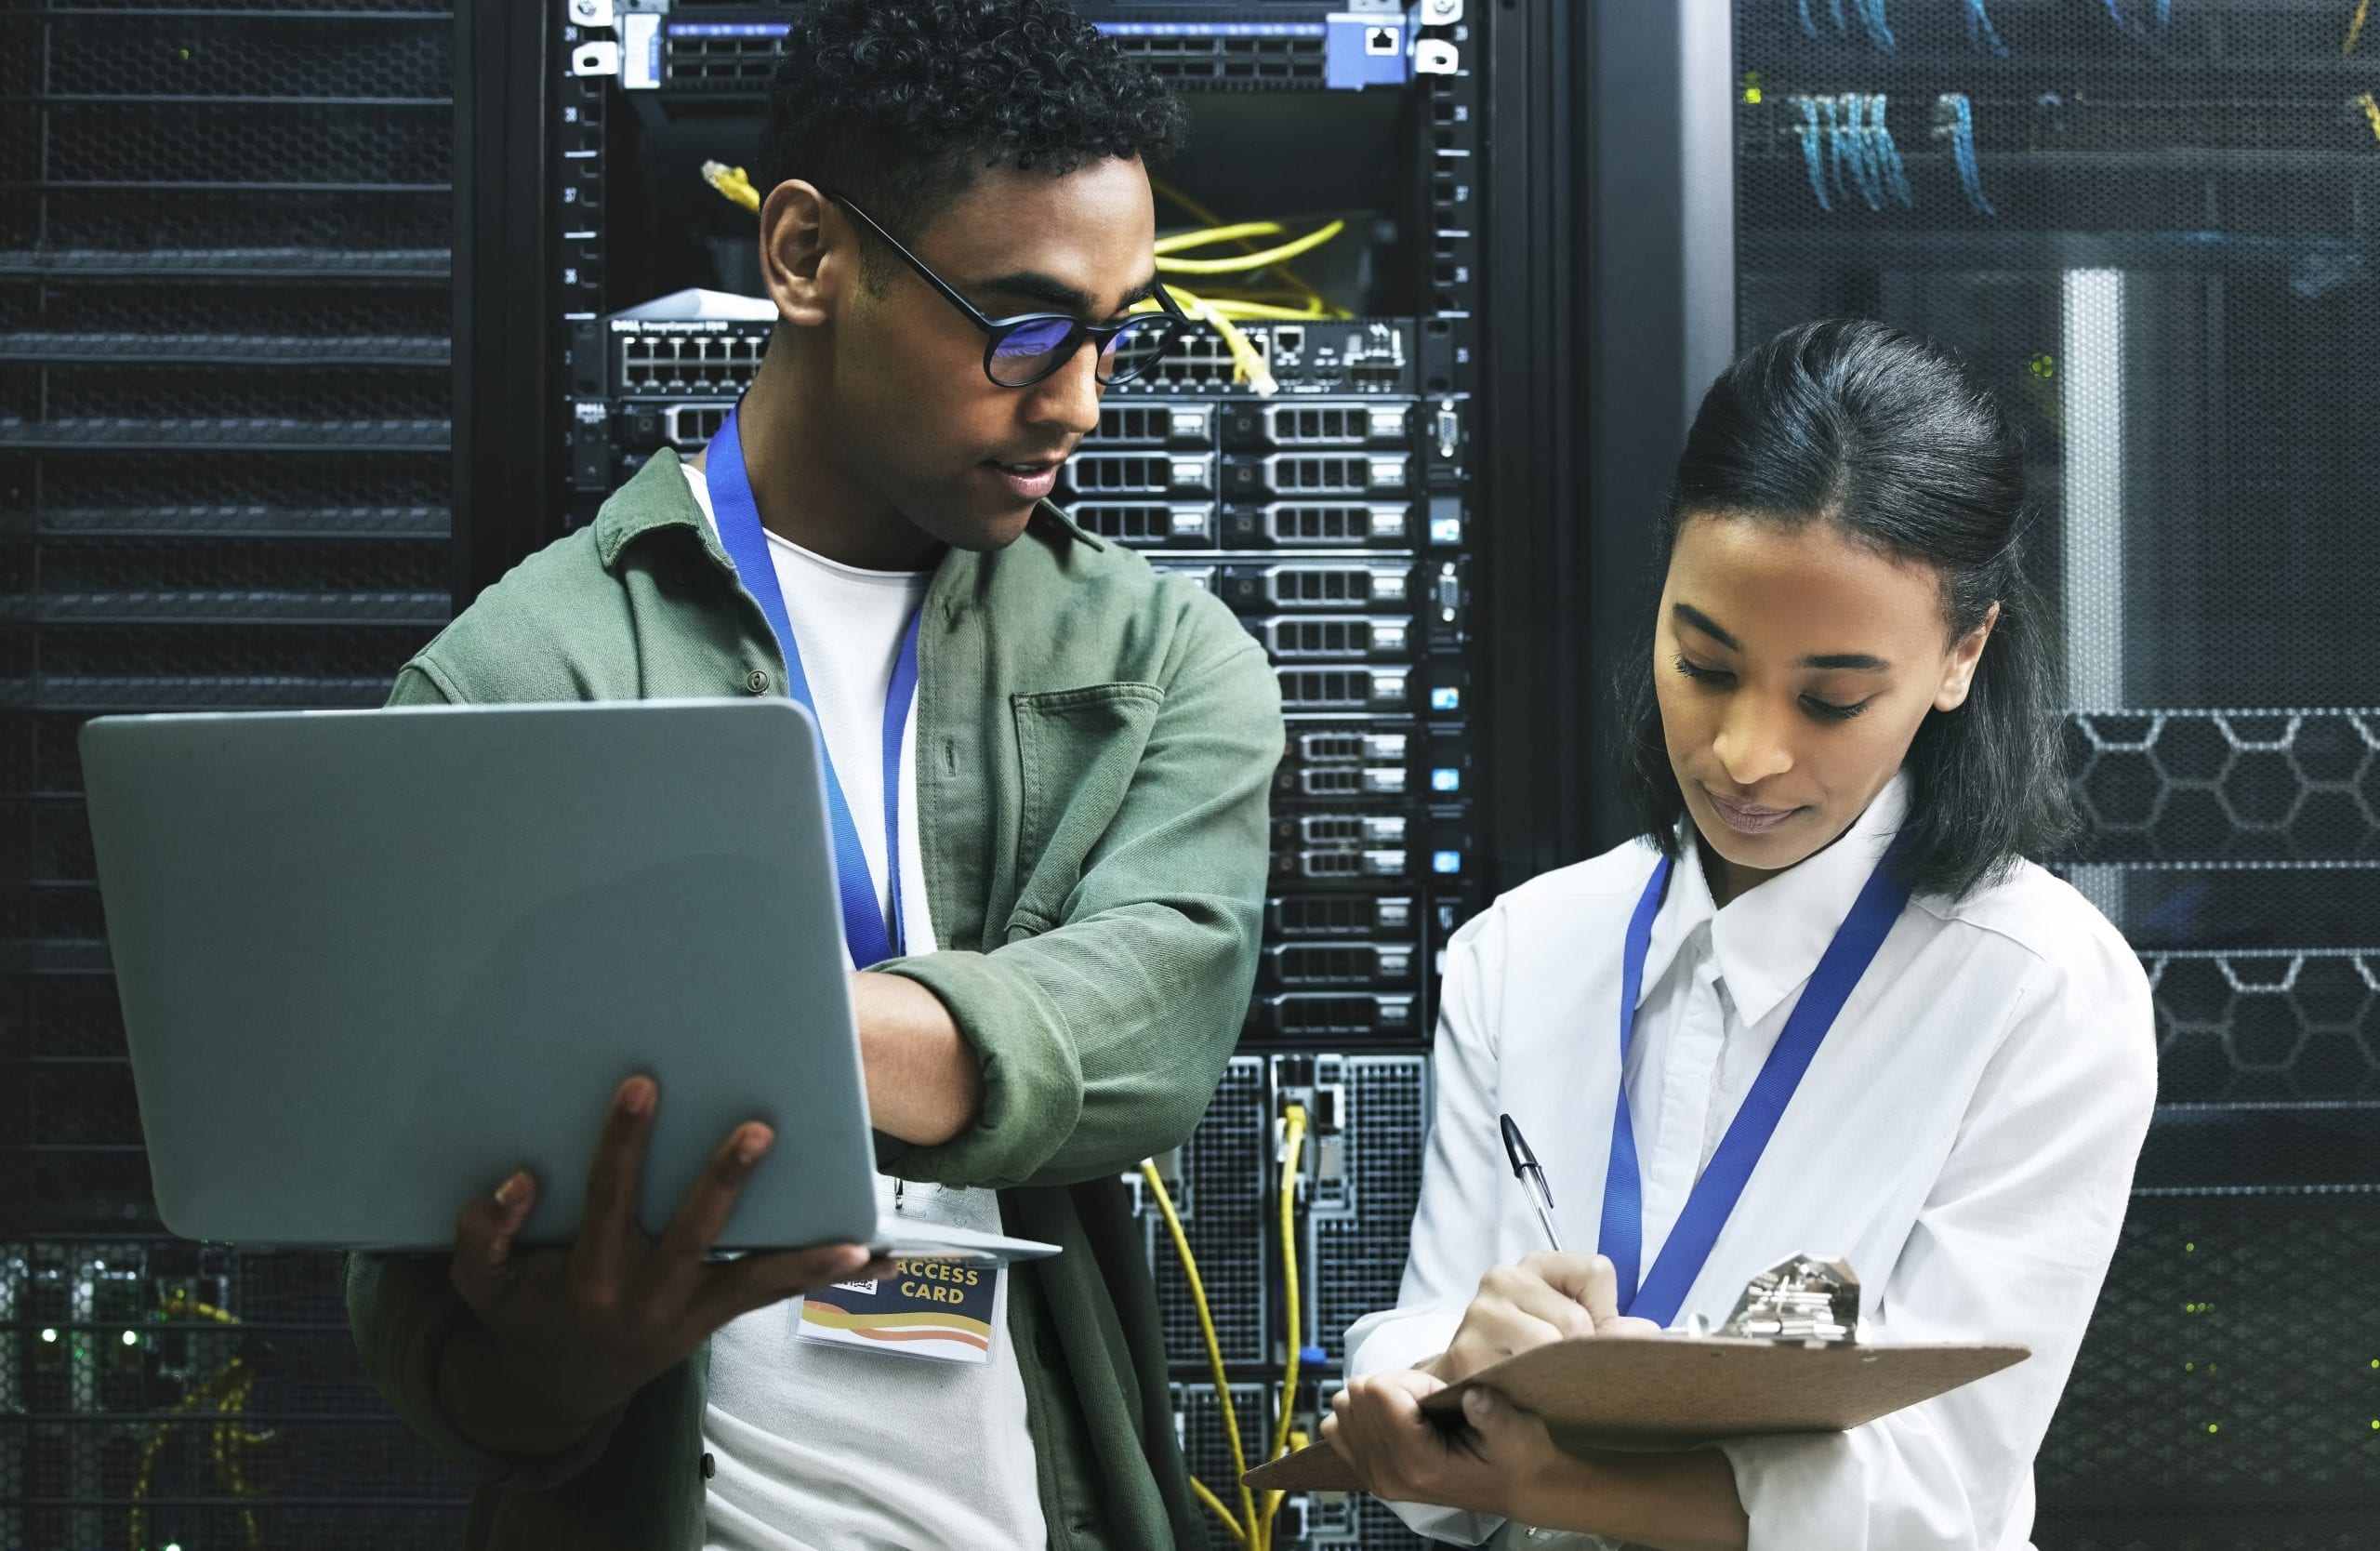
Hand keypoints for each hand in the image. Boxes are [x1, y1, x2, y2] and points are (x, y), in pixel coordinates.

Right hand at [442, 1075, 890, 1447]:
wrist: (558, 1387)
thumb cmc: (525, 1314)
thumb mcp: (481, 1285)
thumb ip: (486, 1232)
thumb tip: (520, 1181)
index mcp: (590, 1278)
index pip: (609, 1198)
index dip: (623, 1144)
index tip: (642, 1086)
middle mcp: (647, 1297)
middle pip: (694, 1232)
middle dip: (724, 1181)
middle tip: (758, 1129)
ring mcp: (689, 1313)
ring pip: (753, 1280)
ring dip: (805, 1259)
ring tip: (858, 1241)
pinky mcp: (715, 1319)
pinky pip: (773, 1296)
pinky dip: (823, 1277)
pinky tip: (884, 1260)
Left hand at [1323, 1368, 1561, 1518]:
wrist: (1517, 1487)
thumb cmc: (1518, 1457)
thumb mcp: (1518, 1433)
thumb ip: (1494, 1414)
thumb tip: (1473, 1395)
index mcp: (1419, 1464)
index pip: (1379, 1392)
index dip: (1414, 1381)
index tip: (1441, 1397)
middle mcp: (1388, 1475)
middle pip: (1357, 1395)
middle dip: (1394, 1386)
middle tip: (1429, 1404)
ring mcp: (1375, 1476)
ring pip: (1343, 1408)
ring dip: (1377, 1398)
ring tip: (1414, 1412)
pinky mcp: (1369, 1472)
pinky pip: (1336, 1428)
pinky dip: (1362, 1414)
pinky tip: (1395, 1420)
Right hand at [1428, 1251, 1659, 1384]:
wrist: (1471, 1389)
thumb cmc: (1528, 1354)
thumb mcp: (1572, 1329)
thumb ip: (1611, 1329)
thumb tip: (1651, 1334)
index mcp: (1537, 1266)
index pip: (1597, 1272)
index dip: (1603, 1312)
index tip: (1586, 1336)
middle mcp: (1505, 1277)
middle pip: (1577, 1318)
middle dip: (1582, 1354)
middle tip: (1566, 1372)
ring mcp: (1482, 1312)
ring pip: (1553, 1344)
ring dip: (1559, 1374)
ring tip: (1543, 1381)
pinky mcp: (1467, 1351)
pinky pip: (1524, 1371)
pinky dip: (1536, 1387)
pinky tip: (1527, 1391)